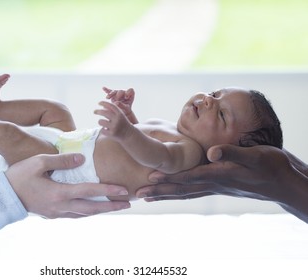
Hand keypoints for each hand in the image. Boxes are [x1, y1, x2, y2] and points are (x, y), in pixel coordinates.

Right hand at [5, 153, 129, 218]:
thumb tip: (81, 159)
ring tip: (115, 206)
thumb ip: (61, 160)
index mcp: (59, 193)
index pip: (89, 192)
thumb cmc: (19, 176)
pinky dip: (87, 212)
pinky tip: (92, 209)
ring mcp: (57, 213)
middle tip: (128, 203)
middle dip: (112, 206)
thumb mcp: (38, 162)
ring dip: (101, 211)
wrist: (2, 196)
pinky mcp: (52, 214)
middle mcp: (61, 206)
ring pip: (85, 214)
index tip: (124, 190)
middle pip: (92, 208)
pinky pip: (75, 215)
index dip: (108, 191)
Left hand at [95, 101, 133, 139]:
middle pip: (104, 112)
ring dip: (101, 122)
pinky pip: (101, 130)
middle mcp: (117, 120)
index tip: (99, 103)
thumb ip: (113, 111)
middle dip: (98, 111)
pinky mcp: (111, 134)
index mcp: (120, 114)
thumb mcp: (121, 116)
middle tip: (94, 111)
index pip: (111, 106)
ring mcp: (114, 127)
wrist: (129, 135)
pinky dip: (103, 130)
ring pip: (100, 121)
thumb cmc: (123, 123)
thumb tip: (103, 107)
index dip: (104, 103)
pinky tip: (107, 130)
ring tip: (104, 124)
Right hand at [103, 87, 134, 114]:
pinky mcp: (113, 95)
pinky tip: (103, 88)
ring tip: (107, 98)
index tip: (126, 97)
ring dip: (111, 94)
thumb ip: (122, 105)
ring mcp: (118, 93)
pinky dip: (106, 90)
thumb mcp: (126, 109)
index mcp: (130, 95)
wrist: (122, 112)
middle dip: (118, 95)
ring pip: (114, 91)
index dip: (128, 92)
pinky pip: (109, 91)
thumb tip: (116, 102)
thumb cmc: (126, 110)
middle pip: (121, 91)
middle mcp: (124, 93)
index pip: (130, 90)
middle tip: (117, 99)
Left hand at [137, 144, 300, 201]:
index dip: (168, 178)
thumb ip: (232, 154)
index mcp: (219, 175)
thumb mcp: (254, 156)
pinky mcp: (219, 186)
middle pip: (181, 189)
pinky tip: (173, 191)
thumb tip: (211, 153)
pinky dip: (179, 192)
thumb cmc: (270, 166)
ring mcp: (216, 187)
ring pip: (185, 192)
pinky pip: (194, 191)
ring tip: (148, 197)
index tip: (149, 179)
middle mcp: (214, 184)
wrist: (283, 181)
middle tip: (138, 195)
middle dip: (159, 192)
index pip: (188, 177)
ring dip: (166, 194)